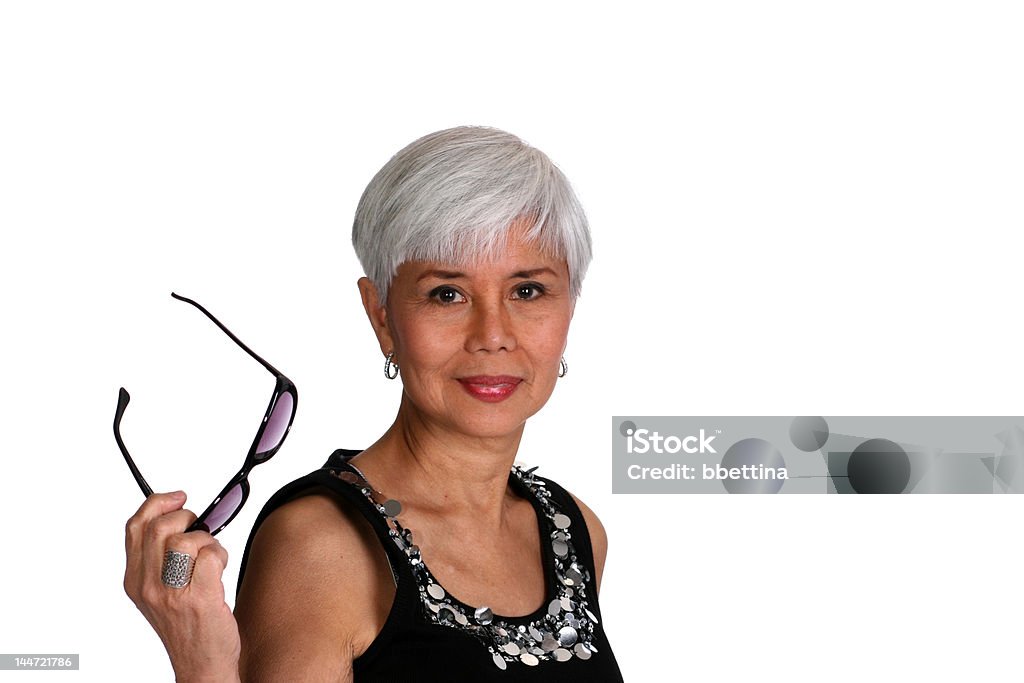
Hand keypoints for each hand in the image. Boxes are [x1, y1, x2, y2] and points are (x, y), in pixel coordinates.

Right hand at [124, 491, 240, 681]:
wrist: (201, 664)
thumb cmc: (187, 626)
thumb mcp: (160, 591)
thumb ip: (160, 557)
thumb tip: (179, 515)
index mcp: (134, 581)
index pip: (136, 526)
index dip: (158, 503)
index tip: (178, 497)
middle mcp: (148, 586)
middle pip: (160, 526)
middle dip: (188, 518)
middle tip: (200, 530)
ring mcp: (171, 592)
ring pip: (186, 539)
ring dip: (208, 542)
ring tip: (210, 560)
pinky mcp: (198, 597)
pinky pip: (210, 554)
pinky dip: (220, 555)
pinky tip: (219, 570)